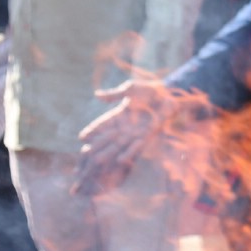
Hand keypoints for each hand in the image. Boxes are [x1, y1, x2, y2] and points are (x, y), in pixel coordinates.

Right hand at [75, 78, 182, 195]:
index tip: (81, 137)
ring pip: (119, 145)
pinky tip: (120, 160)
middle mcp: (124, 126)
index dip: (93, 130)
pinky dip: (128, 153)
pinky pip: (136, 147)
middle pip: (108, 137)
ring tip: (98, 160)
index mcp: (118, 115)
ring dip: (109, 152)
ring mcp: (134, 132)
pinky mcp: (146, 136)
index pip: (102, 124)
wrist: (169, 94)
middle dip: (97, 145)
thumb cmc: (149, 90)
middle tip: (85, 153)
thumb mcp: (129, 89)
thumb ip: (114, 95)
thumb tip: (96, 95)